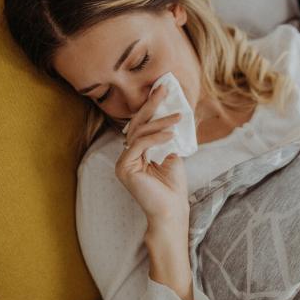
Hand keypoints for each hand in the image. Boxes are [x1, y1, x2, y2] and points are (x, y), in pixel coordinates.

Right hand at [115, 83, 188, 222]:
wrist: (171, 210)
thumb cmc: (173, 187)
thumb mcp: (171, 155)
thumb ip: (166, 137)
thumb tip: (170, 115)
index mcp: (136, 153)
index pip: (142, 125)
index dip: (151, 107)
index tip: (162, 90)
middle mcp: (126, 156)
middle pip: (136, 125)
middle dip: (150, 105)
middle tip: (163, 89)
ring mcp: (123, 163)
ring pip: (139, 133)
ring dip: (159, 123)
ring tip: (177, 117)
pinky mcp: (124, 168)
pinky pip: (139, 145)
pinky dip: (156, 137)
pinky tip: (171, 133)